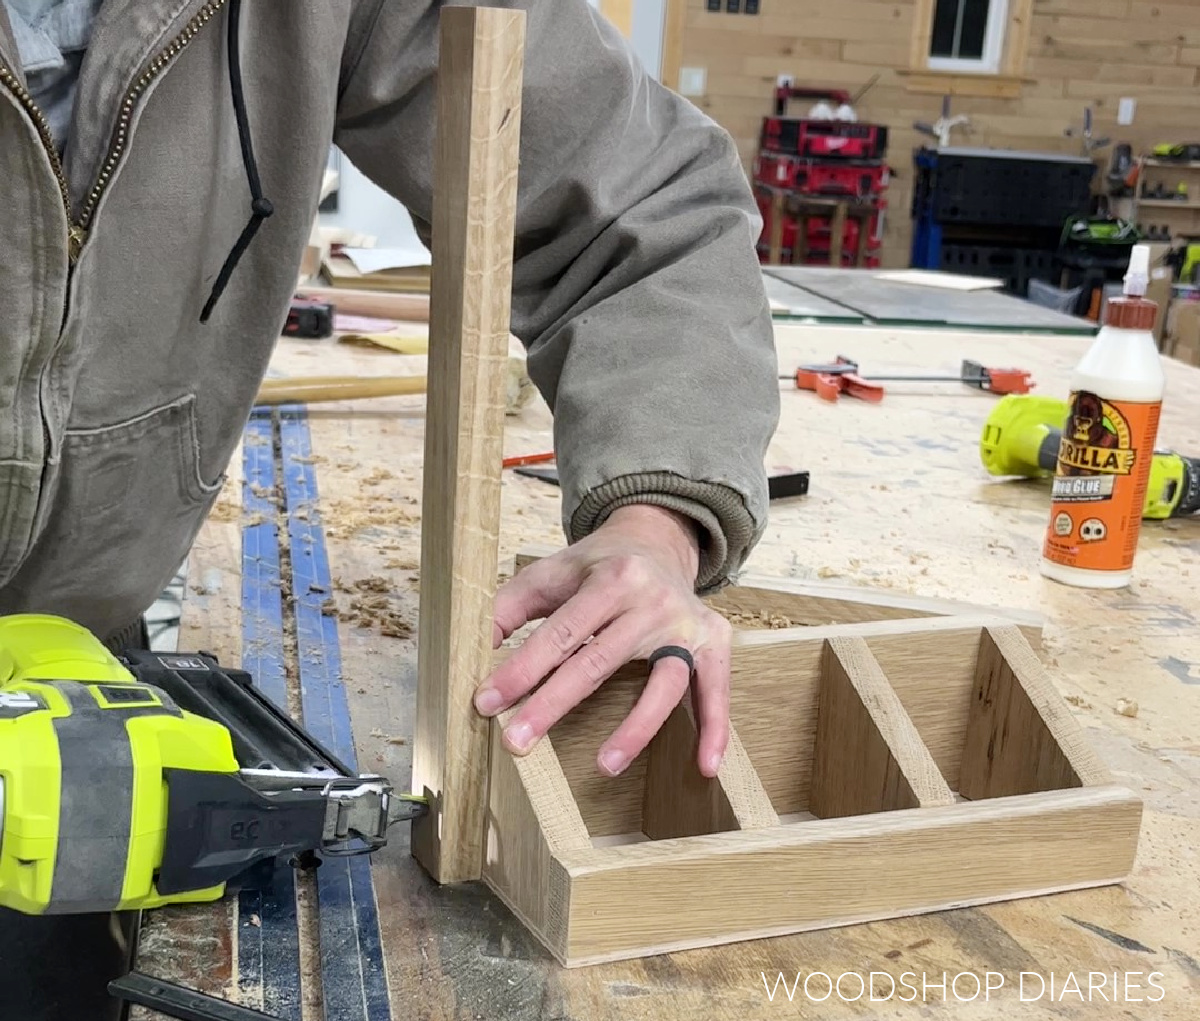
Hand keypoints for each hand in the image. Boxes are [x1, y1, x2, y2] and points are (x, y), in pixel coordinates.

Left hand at [473, 504, 732, 776]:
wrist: (657, 541)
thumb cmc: (596, 567)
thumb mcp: (551, 573)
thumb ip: (510, 606)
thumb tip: (471, 647)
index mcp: (610, 577)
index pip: (561, 633)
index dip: (522, 669)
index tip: (486, 703)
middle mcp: (651, 599)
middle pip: (599, 661)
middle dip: (553, 704)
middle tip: (517, 744)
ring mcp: (686, 623)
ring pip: (664, 683)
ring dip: (635, 729)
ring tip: (604, 766)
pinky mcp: (713, 641)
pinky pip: (716, 689)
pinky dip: (716, 728)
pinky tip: (705, 766)